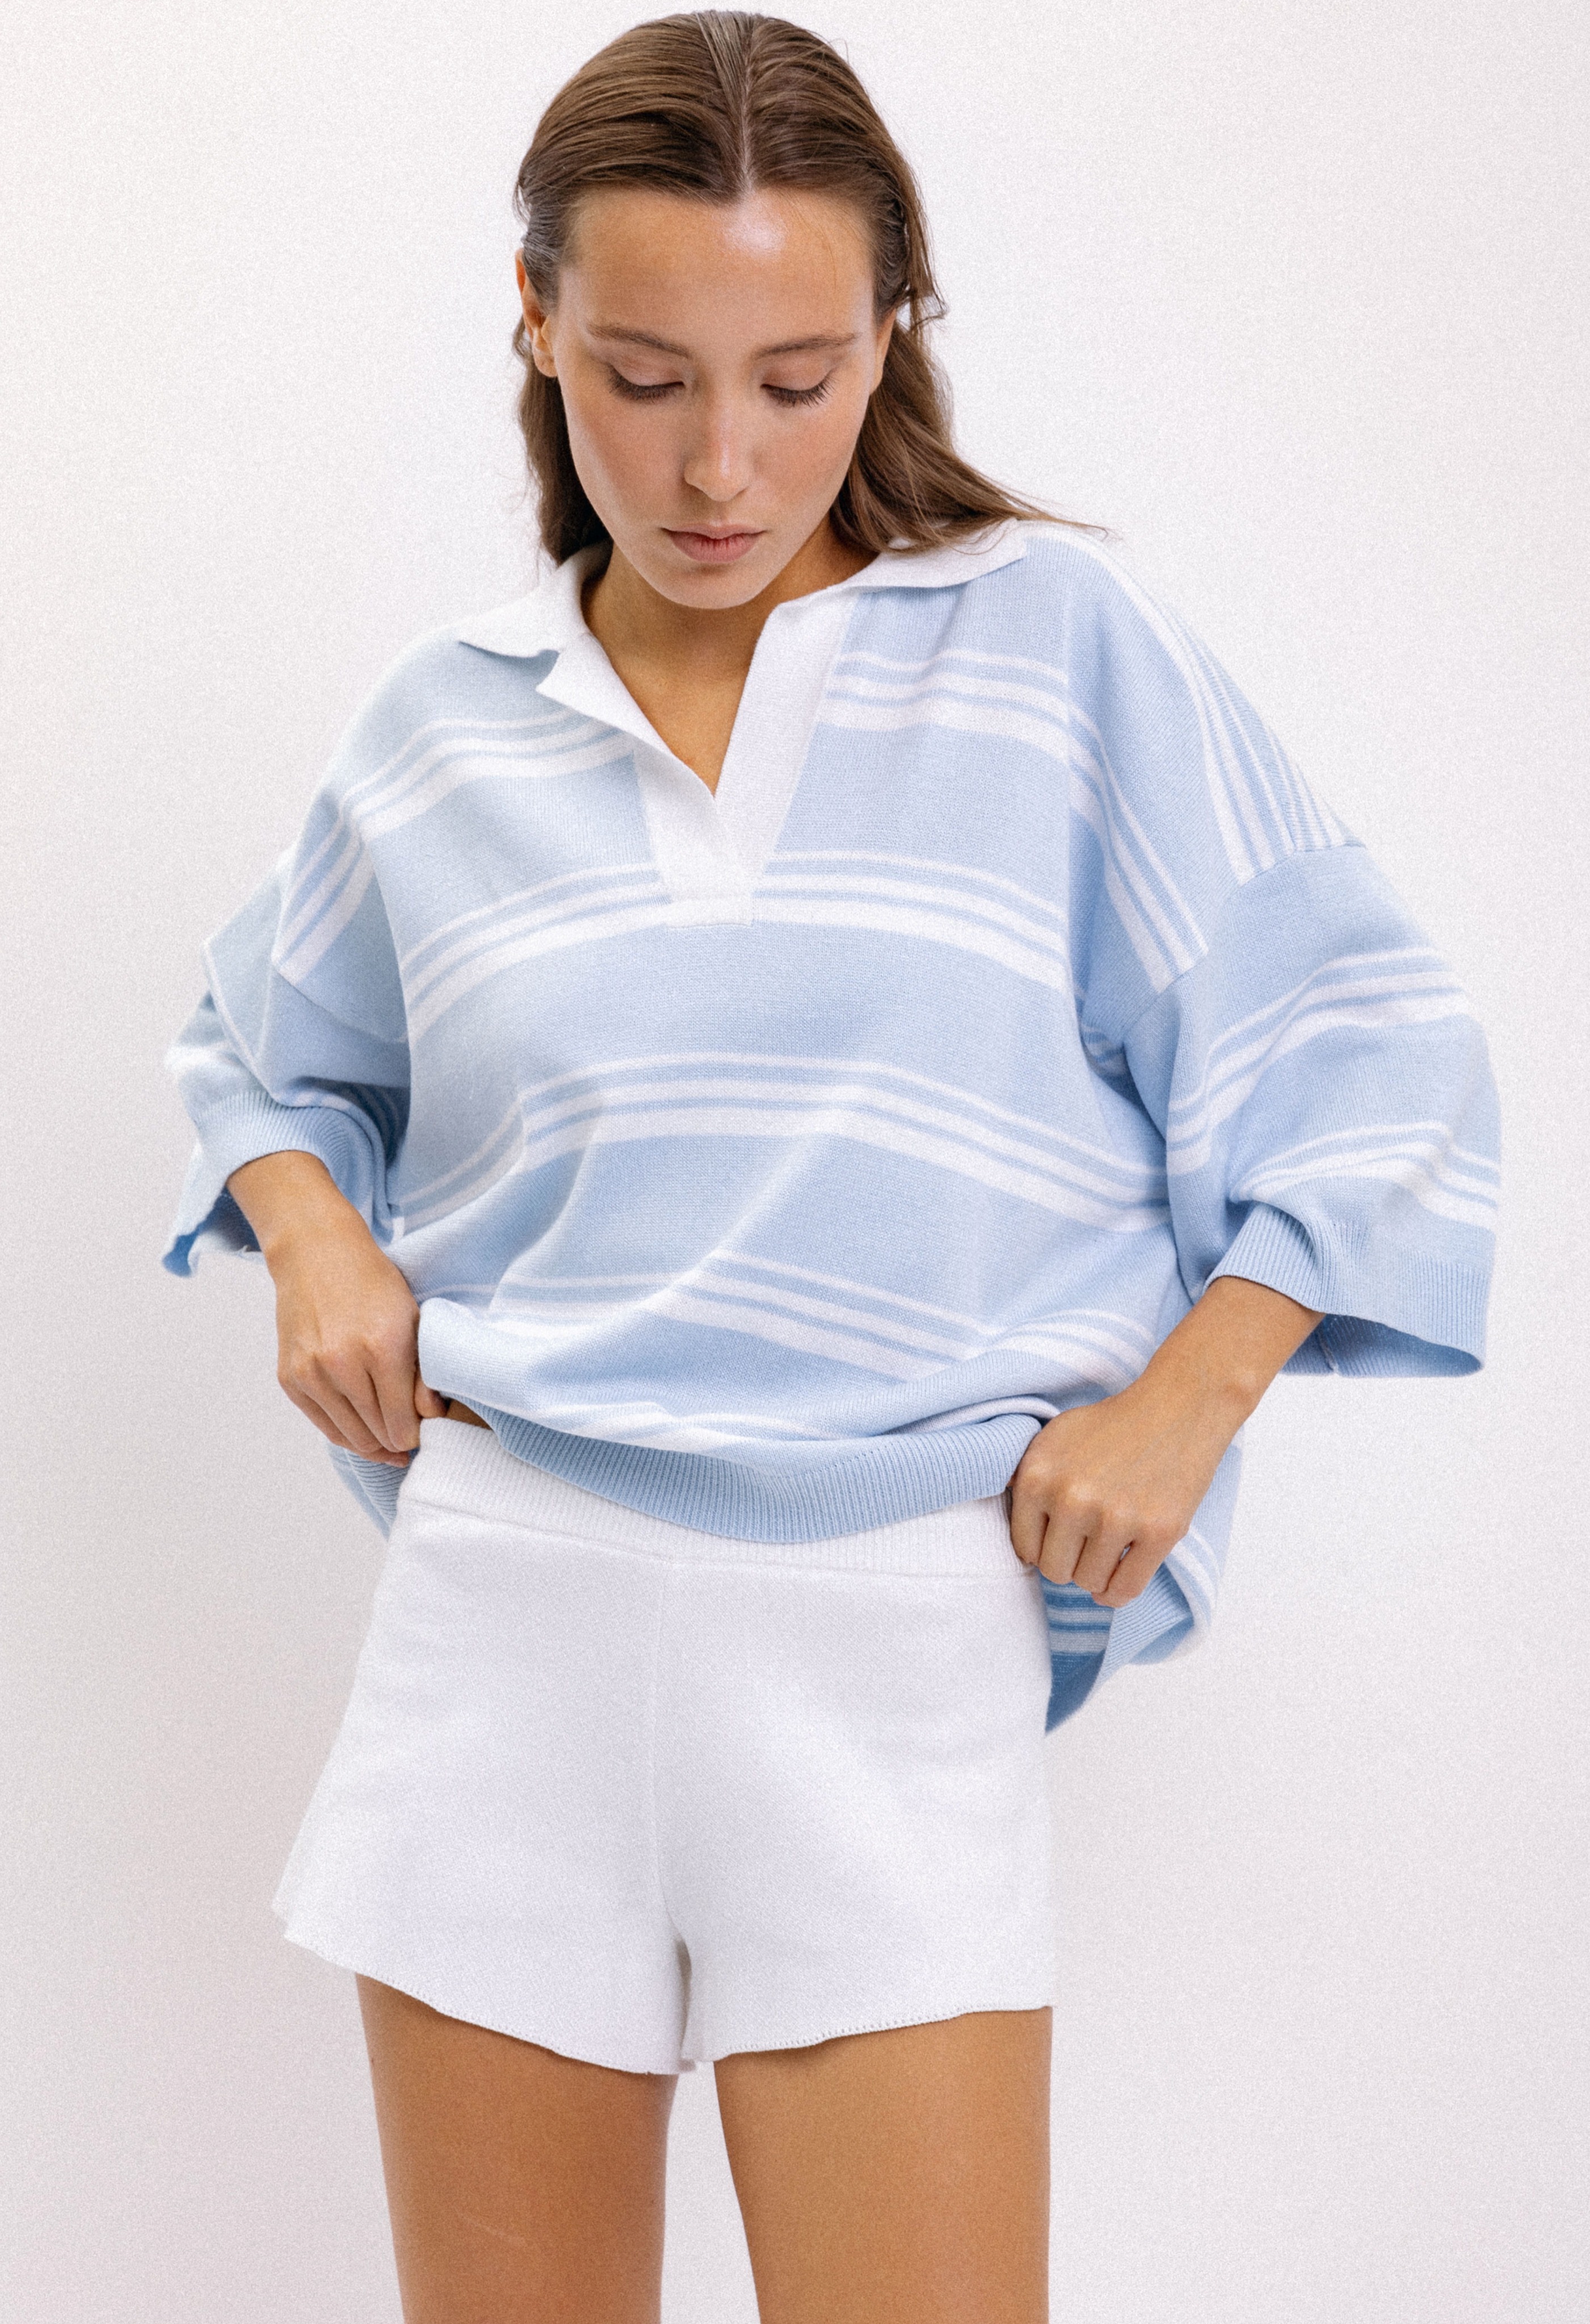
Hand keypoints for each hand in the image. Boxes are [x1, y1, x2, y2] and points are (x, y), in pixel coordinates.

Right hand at [227, 1152, 448, 1464]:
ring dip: (372, 1443)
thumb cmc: (373, 1285)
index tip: (422, 1430)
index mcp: (382, 1348)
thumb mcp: (413, 1319)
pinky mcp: (290, 1379)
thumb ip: (425, 1374)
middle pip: (377, 1434)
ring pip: (350, 1436)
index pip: (402, 1425)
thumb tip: (431, 1419)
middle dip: (397, 1441)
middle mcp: (342, 1364)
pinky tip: (363, 1430)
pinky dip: (346, 1433)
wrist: (317, 1255)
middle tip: (408, 1435)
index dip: (416, 1436)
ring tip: (388, 1440)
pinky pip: (324, 1426)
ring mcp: (311, 1373)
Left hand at [1008, 1276, 1323, 1605]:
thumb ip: (1027, 1479)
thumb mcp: (1053, 1439)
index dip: (1042, 1548)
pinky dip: (1116, 1593)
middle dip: (1068, 1562)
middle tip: (1085, 1546)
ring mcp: (1117, 1518)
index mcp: (1038, 1477)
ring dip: (1096, 1575)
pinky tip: (1116, 1581)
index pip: (1025, 1548)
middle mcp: (1072, 1500)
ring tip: (1106, 1552)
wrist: (1177, 1407)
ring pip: (1089, 1582)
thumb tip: (1010, 1520)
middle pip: (1055, 1570)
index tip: (1058, 1541)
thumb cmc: (1112, 1426)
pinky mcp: (1158, 1533)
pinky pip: (1125, 1589)